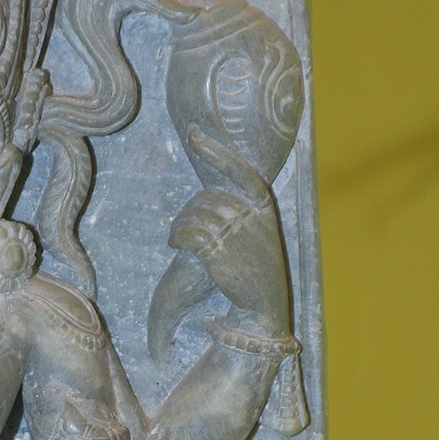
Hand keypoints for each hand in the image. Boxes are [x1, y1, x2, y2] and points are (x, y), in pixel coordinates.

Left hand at [168, 127, 288, 331]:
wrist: (263, 307)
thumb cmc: (257, 270)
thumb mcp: (260, 235)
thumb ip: (242, 213)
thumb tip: (207, 200)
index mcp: (264, 208)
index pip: (240, 170)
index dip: (216, 150)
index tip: (193, 132)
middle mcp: (252, 216)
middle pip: (208, 197)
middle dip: (188, 210)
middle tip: (180, 228)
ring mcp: (237, 233)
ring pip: (195, 214)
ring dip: (179, 225)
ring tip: (175, 239)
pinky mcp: (219, 251)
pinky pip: (188, 232)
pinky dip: (176, 236)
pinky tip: (174, 244)